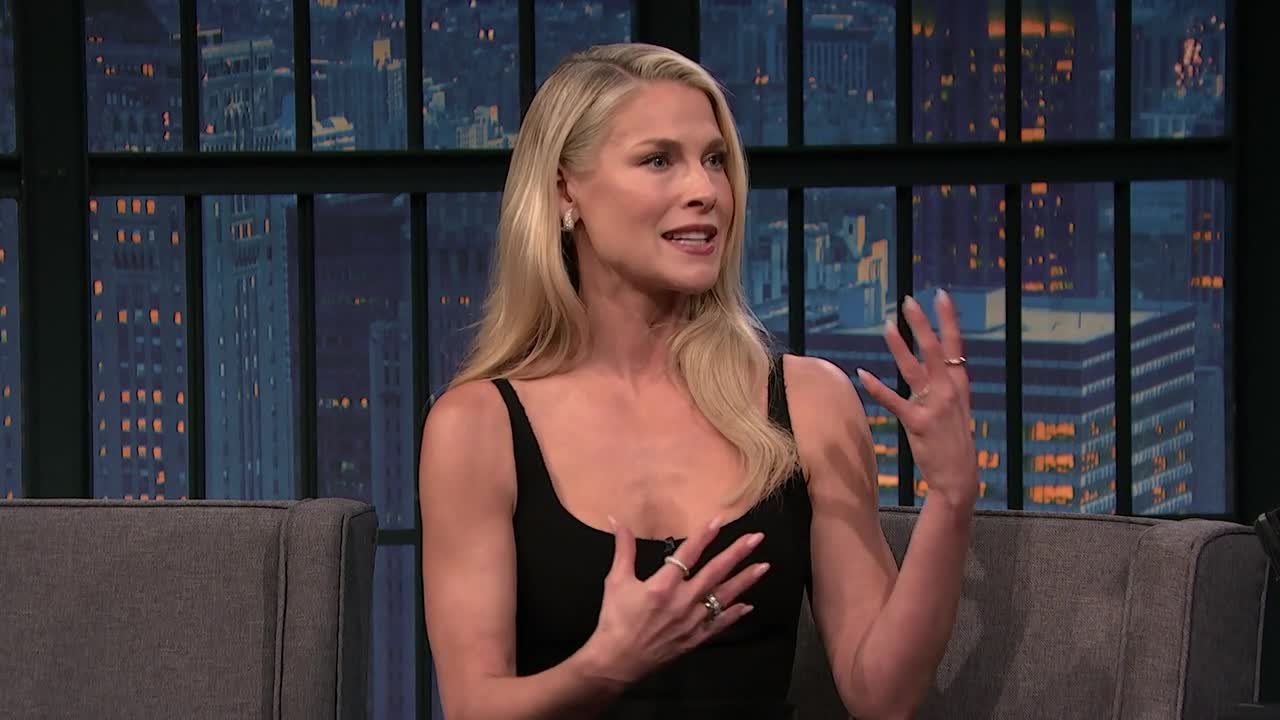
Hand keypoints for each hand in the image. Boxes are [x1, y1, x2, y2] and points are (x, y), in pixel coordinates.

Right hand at [578, 517, 769, 685]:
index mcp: (663, 586)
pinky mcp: (695, 638)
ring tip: (764, 566)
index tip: (721, 520)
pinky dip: (734, 614)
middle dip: (737, 553)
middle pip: (715, 572)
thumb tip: (616, 520)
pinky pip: (720, 624)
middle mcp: (682, 601)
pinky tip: (748, 605)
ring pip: (724, 597)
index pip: (688, 554)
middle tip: (757, 538)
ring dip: (745, 580)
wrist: (617, 662)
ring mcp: (692, 621)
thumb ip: (623, 549)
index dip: (705, 536)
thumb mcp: (616, 581)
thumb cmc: (615, 620)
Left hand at [856, 290, 979, 509]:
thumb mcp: (956, 408)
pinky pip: (893, 401)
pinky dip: (877, 387)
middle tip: (908, 300)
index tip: (940, 295)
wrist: (959, 476)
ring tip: (887, 325)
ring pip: (914, 368)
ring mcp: (935, 406)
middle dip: (922, 323)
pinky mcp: (918, 423)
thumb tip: (932, 364)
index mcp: (959, 385)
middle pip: (935, 349)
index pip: (955, 345)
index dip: (948, 319)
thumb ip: (945, 385)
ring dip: (899, 346)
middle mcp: (949, 391)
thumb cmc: (954, 441)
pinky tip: (862, 374)